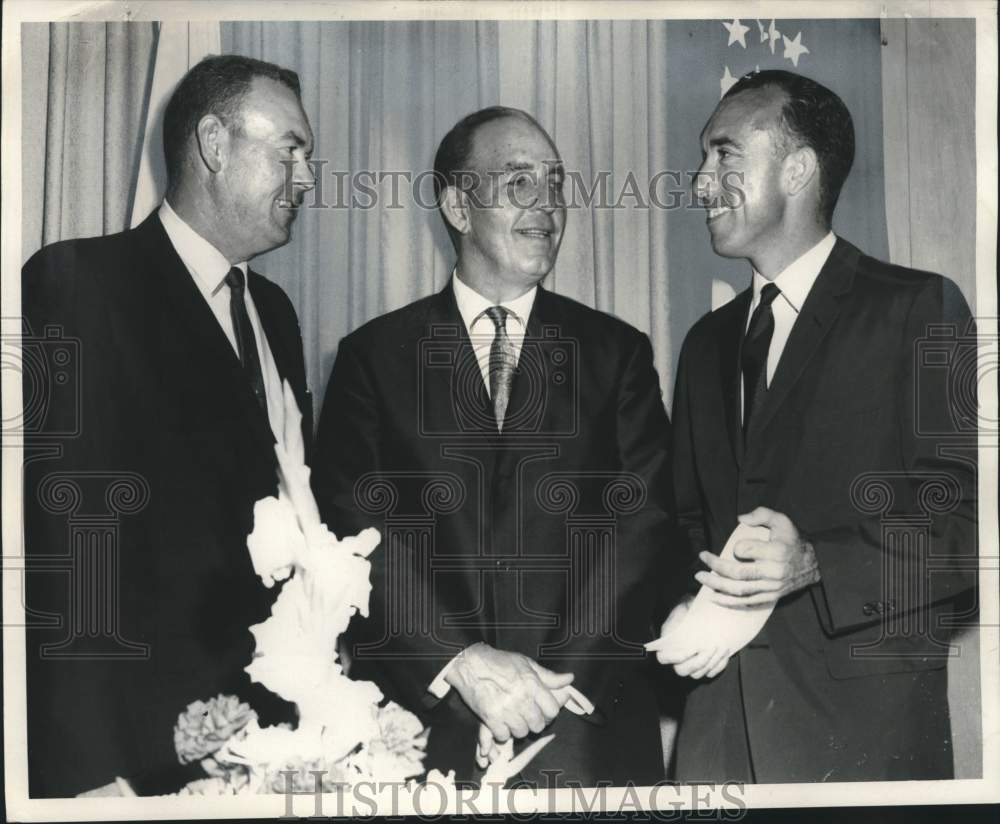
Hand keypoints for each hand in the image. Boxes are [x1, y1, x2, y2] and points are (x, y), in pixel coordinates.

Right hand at [445, 643, 572, 742]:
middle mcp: (521, 698)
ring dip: (518, 728)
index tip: (543, 711)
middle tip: (527, 716)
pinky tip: (500, 722)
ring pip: (522, 732)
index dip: (549, 713)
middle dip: (535, 722)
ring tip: (513, 718)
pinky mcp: (491, 717)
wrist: (470, 664)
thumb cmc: (500, 662)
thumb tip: (570, 679)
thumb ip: (548, 676)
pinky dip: (502, 732)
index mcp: (532, 684)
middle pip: (538, 724)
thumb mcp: (526, 664)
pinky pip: (503, 736)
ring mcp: (506, 709)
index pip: (552, 710)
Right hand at [648, 596, 729, 678]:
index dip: (677, 657)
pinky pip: (710, 673)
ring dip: (711, 663)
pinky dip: (718, 666)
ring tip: (722, 647)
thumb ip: (679, 618)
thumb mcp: (682, 609)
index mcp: (666, 644)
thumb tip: (681, 627)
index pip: (663, 658)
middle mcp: (676, 658)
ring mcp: (690, 664)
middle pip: (682, 670)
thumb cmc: (689, 610)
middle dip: (699, 661)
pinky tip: (725, 654)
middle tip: (712, 648)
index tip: (693, 649)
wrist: (700, 611)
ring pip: (698, 674)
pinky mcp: (703, 667)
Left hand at [695, 507, 819, 607]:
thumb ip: (761, 514)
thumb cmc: (794, 540)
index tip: (735, 546)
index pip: (746, 550)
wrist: (815, 564)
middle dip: (715, 567)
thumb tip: (740, 518)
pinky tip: (715, 597)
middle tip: (702, 560)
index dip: (737, 548)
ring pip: (739, 590)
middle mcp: (773, 572)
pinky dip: (729, 602)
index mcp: (776, 552)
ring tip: (701, 578)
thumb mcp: (782, 520)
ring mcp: (772, 587)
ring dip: (717, 585)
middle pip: (738, 573)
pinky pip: (747, 602)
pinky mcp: (771, 596)